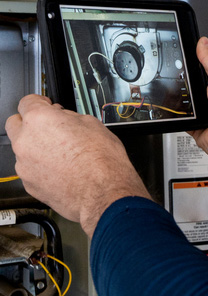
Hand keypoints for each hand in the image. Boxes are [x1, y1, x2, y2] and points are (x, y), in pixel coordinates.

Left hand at [5, 95, 150, 237]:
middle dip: (29, 123)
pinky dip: (41, 167)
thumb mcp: (92, 124)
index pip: (27, 101)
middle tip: (49, 127)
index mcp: (40, 120)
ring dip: (36, 147)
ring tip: (61, 153)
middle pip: (14, 124)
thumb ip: (70, 118)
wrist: (104, 193)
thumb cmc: (102, 162)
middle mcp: (26, 141)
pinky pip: (30, 169)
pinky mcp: (29, 184)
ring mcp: (24, 165)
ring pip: (22, 149)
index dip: (40, 102)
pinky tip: (61, 169)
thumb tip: (64, 119)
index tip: (46, 106)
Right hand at [190, 37, 207, 167]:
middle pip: (194, 87)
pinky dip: (180, 119)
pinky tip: (183, 115)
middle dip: (186, 85)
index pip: (206, 69)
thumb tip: (203, 43)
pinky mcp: (199, 127)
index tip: (183, 59)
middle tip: (182, 83)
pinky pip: (183, 121)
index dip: (195, 65)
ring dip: (184, 103)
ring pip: (187, 104)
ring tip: (186, 101)